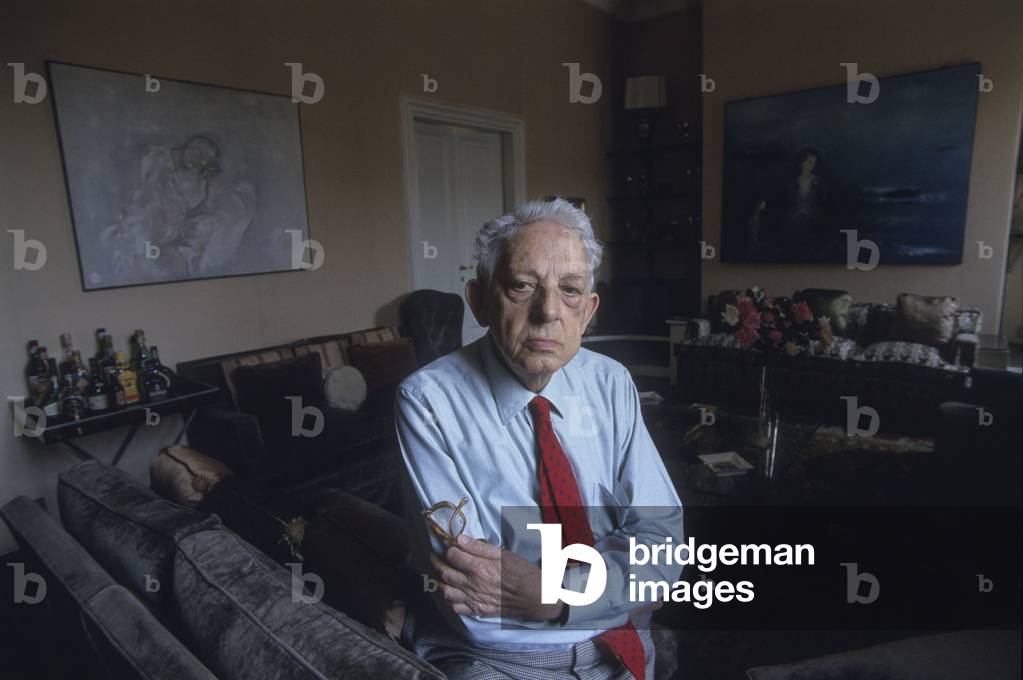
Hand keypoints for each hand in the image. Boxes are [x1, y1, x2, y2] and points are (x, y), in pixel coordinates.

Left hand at [429, 535, 565, 621]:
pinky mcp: (477, 610)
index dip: (448, 548)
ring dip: (439, 582)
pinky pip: (456, 608)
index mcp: (479, 568)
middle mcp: (472, 585)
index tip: (448, 544)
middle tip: (434, 556)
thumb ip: (480, 547)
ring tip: (439, 573)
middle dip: (436, 562)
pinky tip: (450, 592)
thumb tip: (459, 539)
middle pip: (444, 573)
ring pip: (446, 592)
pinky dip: (449, 600)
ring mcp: (473, 600)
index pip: (452, 555)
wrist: (535, 597)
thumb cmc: (522, 572)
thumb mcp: (504, 554)